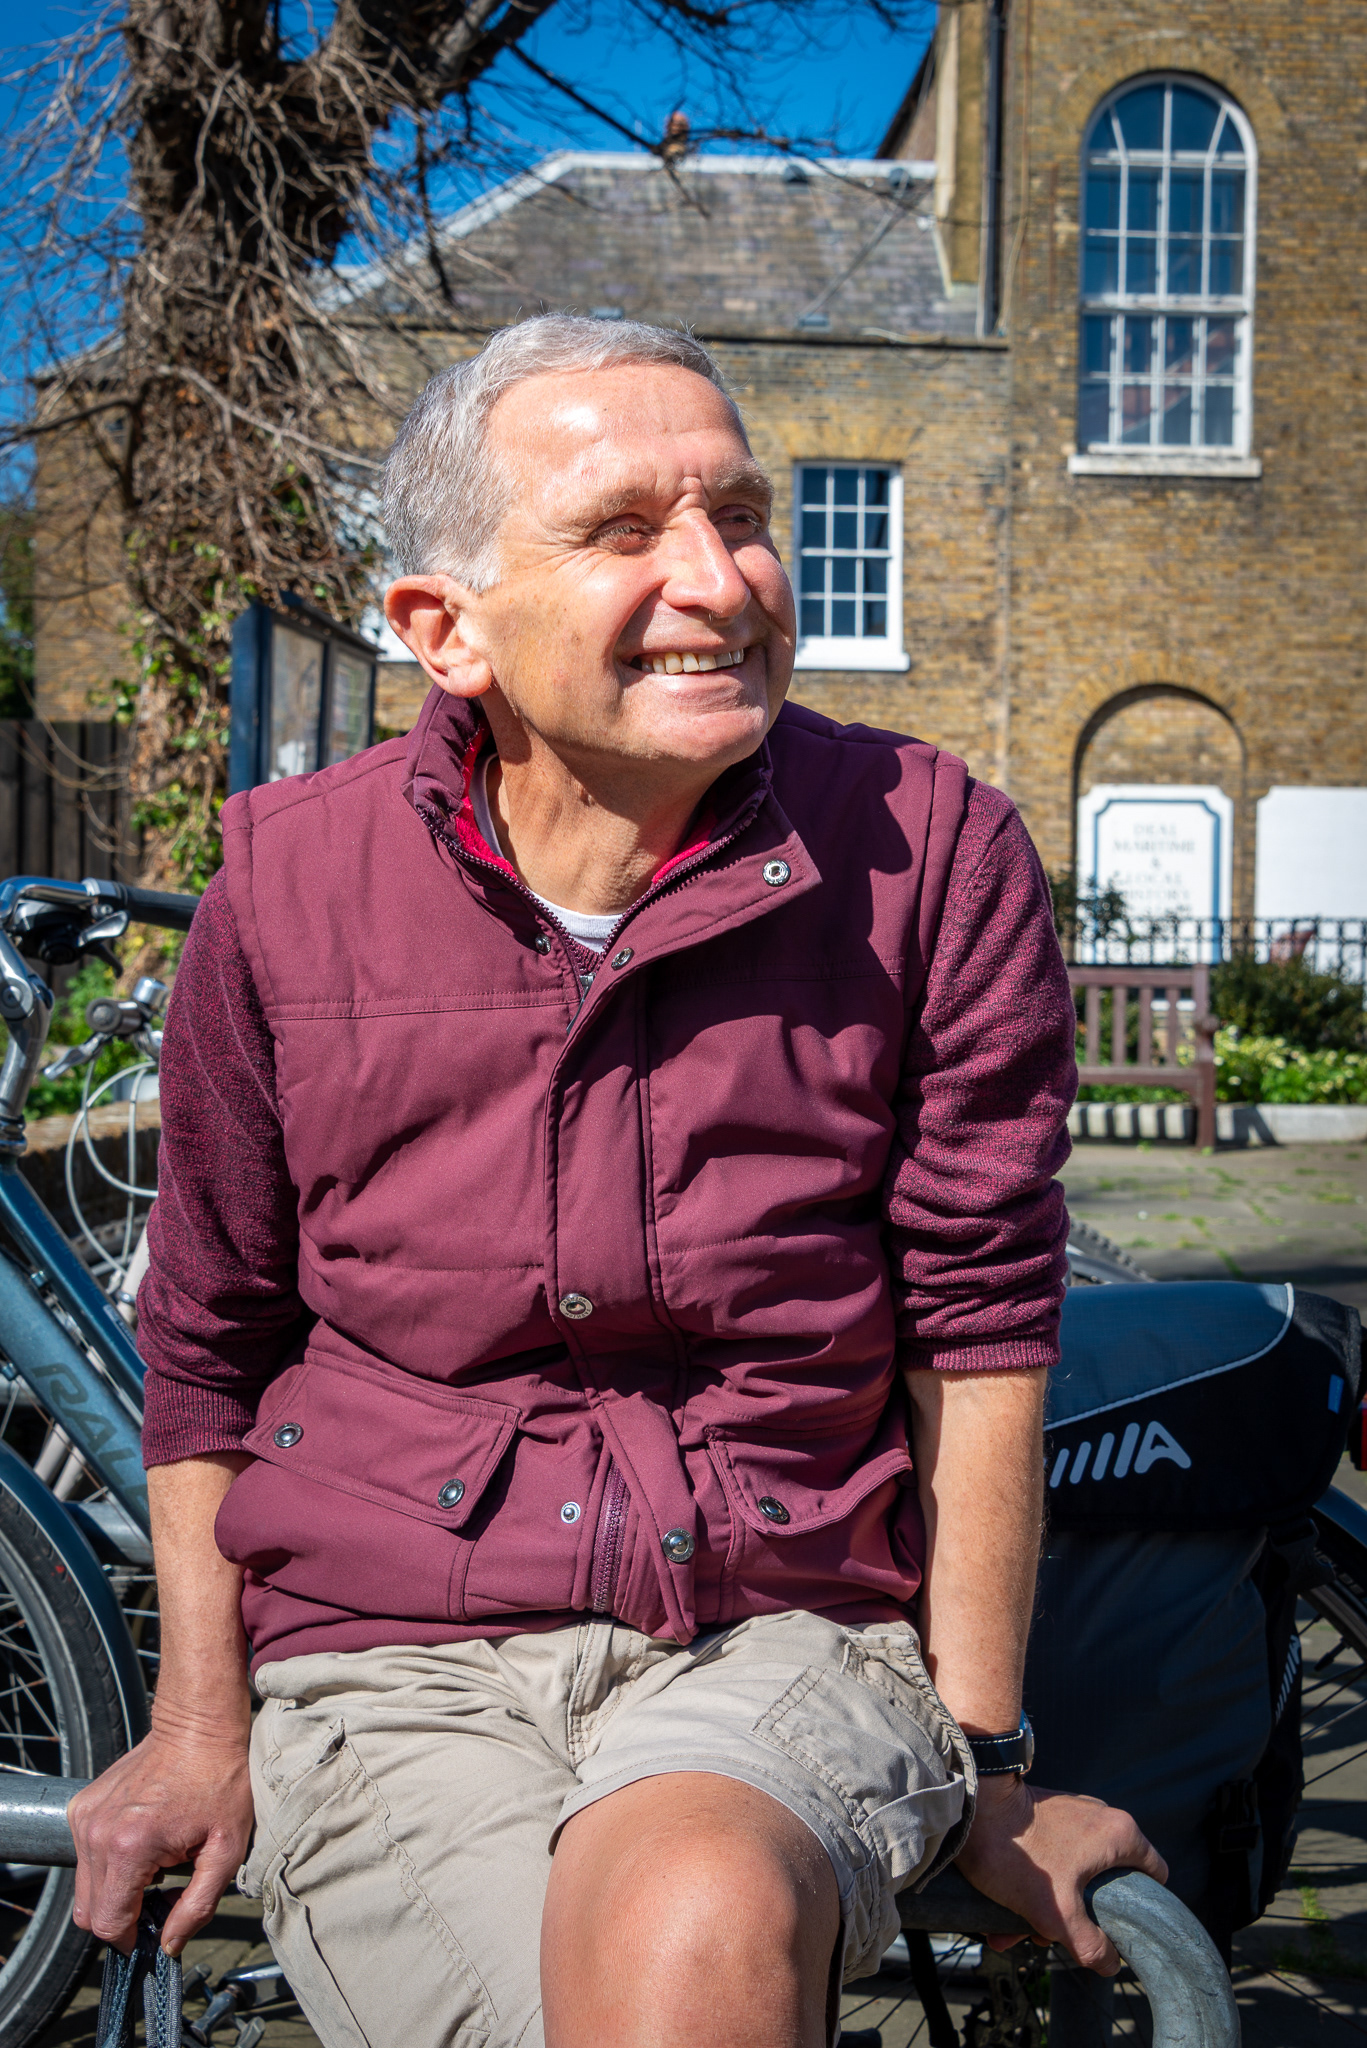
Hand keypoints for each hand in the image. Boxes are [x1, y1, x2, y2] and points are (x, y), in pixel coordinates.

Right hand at [69, 1726, 254, 1956]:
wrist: (198, 1726)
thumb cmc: (220, 1782)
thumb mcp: (226, 1849)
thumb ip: (197, 1906)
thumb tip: (169, 1945)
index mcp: (129, 1849)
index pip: (108, 1924)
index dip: (132, 1938)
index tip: (156, 1929)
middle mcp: (96, 1835)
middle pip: (89, 1913)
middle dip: (123, 1917)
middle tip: (161, 1897)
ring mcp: (84, 1818)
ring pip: (84, 1888)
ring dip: (115, 1890)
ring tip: (155, 1867)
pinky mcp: (81, 1806)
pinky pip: (84, 1856)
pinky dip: (107, 1862)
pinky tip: (143, 1843)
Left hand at [954, 1776, 1167, 1973]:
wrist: (969, 1808)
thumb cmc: (1019, 1855)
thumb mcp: (1059, 1914)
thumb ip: (1091, 1945)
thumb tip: (1111, 1964)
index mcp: (1119, 1835)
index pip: (1155, 1875)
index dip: (1143, 1908)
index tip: (1119, 1930)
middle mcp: (1101, 1819)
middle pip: (1107, 1883)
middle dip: (1078, 1919)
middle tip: (1050, 1940)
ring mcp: (1071, 1815)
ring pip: (1073, 1876)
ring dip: (1048, 1910)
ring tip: (1016, 1934)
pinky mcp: (1044, 1817)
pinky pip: (1050, 1860)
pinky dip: (1032, 1890)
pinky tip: (1003, 1919)